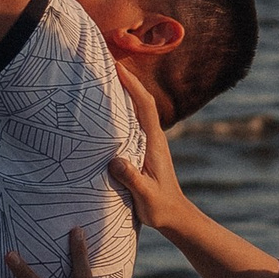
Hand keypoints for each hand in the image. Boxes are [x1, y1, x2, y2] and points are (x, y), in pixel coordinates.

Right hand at [111, 63, 193, 234]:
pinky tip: (107, 106)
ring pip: (137, 108)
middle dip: (126, 79)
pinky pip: (132, 121)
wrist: (175, 216)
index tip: (117, 68)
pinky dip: (121, 107)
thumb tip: (115, 161)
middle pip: (141, 100)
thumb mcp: (146, 197)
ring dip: (124, 90)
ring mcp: (149, 142)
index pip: (145, 106)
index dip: (132, 85)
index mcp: (154, 143)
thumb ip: (132, 179)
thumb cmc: (160, 208)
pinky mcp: (144, 148)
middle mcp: (153, 137)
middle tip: (105, 62)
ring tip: (103, 76)